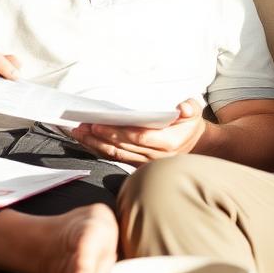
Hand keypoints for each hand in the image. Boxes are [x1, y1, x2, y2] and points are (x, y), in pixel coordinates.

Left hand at [70, 98, 206, 165]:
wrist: (193, 146)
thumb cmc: (188, 125)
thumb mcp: (194, 113)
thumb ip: (190, 108)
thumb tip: (184, 108)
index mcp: (168, 143)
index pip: (140, 138)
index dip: (119, 132)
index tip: (101, 125)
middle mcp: (154, 156)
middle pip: (123, 147)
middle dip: (101, 136)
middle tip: (83, 125)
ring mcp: (144, 163)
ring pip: (116, 154)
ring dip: (95, 144)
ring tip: (79, 132)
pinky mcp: (136, 164)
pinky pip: (115, 157)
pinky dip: (99, 149)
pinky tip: (86, 141)